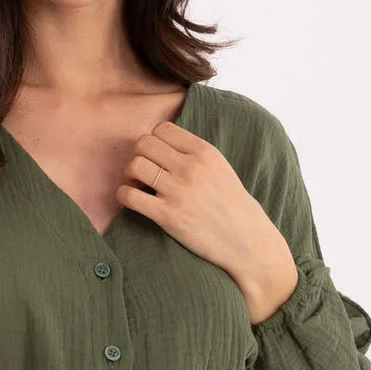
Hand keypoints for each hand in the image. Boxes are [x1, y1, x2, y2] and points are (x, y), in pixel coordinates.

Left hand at [118, 119, 298, 321]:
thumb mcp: (219, 167)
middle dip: (139, 156)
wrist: (246, 240)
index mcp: (204, 152)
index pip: (162, 129)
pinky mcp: (168, 216)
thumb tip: (161, 142)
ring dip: (130, 175)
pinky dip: (124, 196)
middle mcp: (191, 168)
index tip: (157, 157)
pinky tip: (133, 201)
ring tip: (140, 186)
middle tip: (145, 172)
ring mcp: (179, 192)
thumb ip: (193, 152)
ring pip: (134, 165)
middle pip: (143, 143)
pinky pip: (129, 196)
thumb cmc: (231, 205)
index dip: (154, 141)